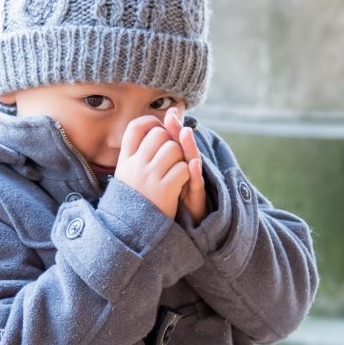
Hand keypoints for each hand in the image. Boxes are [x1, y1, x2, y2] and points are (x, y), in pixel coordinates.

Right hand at [114, 113, 189, 218]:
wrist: (133, 231)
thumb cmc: (136, 199)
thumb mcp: (128, 174)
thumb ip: (140, 150)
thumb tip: (164, 118)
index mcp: (125, 160)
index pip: (135, 128)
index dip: (150, 123)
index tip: (159, 130)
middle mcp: (135, 165)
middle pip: (159, 134)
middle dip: (171, 141)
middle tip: (172, 156)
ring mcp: (149, 177)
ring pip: (173, 149)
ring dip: (181, 157)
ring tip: (176, 170)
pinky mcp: (165, 190)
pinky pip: (183, 168)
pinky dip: (186, 174)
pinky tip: (179, 183)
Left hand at [165, 108, 206, 224]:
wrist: (177, 231)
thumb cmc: (169, 204)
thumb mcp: (161, 182)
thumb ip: (157, 163)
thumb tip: (147, 144)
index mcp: (177, 166)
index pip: (176, 142)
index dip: (173, 128)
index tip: (169, 113)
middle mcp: (187, 171)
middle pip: (185, 146)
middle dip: (179, 133)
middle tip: (174, 117)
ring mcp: (192, 183)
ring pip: (193, 160)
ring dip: (189, 146)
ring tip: (185, 132)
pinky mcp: (196, 198)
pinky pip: (196, 183)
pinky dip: (195, 173)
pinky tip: (192, 164)